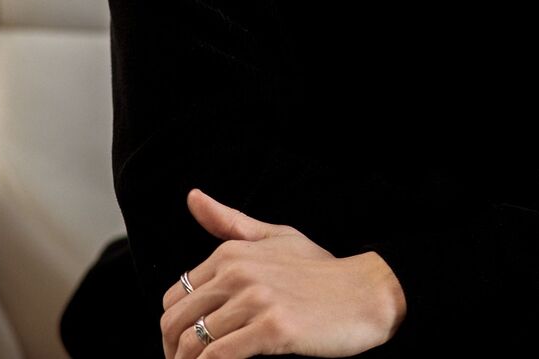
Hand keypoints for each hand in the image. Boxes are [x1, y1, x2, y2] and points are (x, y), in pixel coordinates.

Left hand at [160, 189, 404, 358]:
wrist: (367, 292)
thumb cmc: (322, 270)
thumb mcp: (276, 236)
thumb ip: (230, 223)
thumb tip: (191, 197)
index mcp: (232, 253)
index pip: (175, 296)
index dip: (171, 327)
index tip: (179, 347)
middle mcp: (238, 273)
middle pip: (176, 321)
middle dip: (171, 351)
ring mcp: (256, 300)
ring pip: (193, 342)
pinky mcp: (273, 329)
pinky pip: (219, 356)